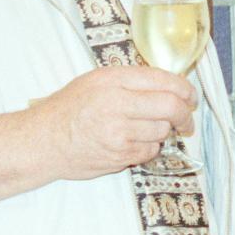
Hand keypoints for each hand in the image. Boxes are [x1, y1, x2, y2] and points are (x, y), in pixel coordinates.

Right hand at [30, 65, 196, 178]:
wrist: (43, 141)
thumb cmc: (69, 109)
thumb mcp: (97, 81)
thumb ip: (132, 80)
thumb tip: (171, 86)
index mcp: (113, 80)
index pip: (165, 81)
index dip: (185, 90)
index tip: (191, 97)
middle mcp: (116, 103)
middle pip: (171, 107)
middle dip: (185, 115)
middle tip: (186, 120)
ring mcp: (119, 131)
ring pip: (162, 131)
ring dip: (161, 132)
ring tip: (142, 129)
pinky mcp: (119, 155)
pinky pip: (151, 151)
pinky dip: (148, 148)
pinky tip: (132, 142)